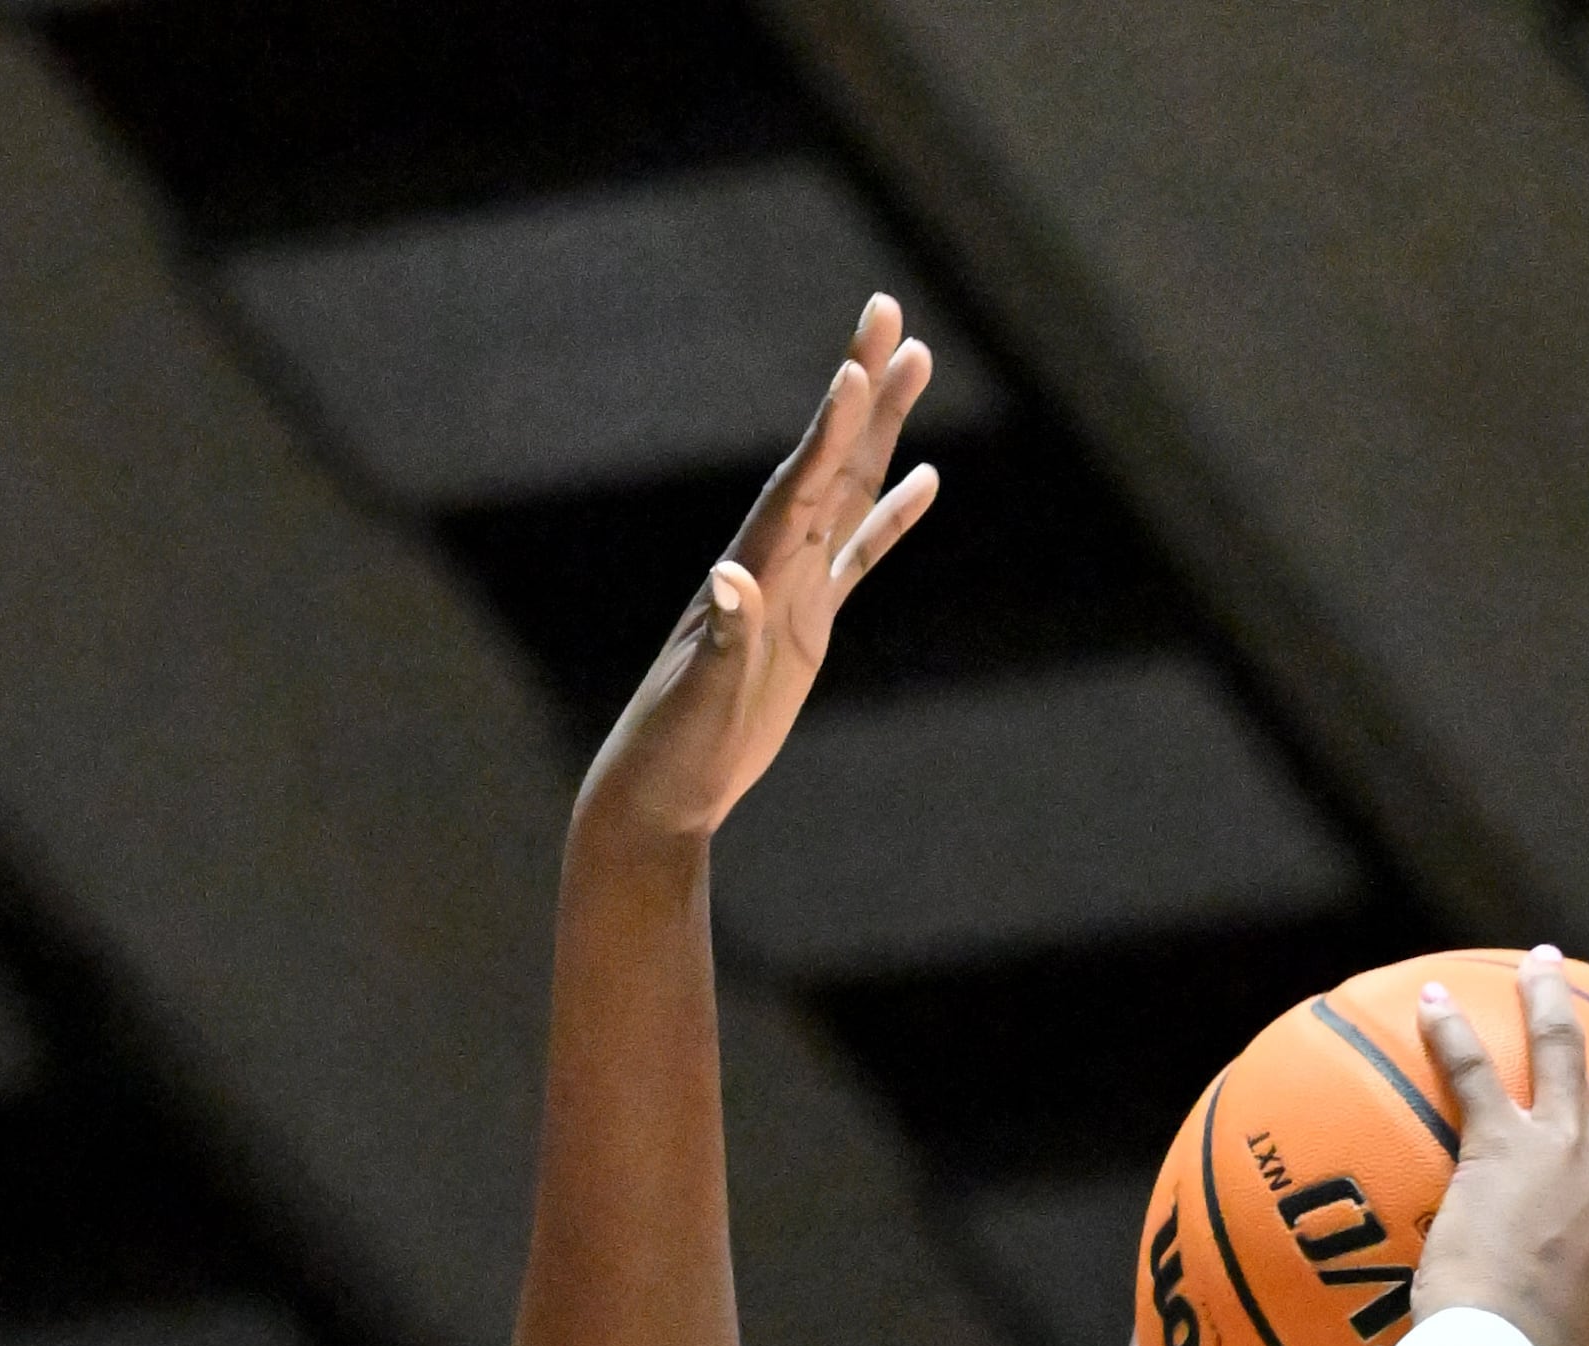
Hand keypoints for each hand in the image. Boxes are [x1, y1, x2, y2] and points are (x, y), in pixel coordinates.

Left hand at [574, 299, 938, 853]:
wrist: (664, 791)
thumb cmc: (673, 749)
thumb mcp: (701, 699)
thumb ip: (722, 641)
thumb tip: (731, 583)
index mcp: (746, 574)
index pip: (795, 487)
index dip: (828, 430)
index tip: (855, 367)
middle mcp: (769, 564)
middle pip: (826, 460)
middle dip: (860, 389)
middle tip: (889, 312)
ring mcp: (791, 589)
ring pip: (847, 491)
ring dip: (880, 430)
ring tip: (916, 362)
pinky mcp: (806, 624)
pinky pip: (857, 557)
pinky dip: (889, 518)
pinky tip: (924, 480)